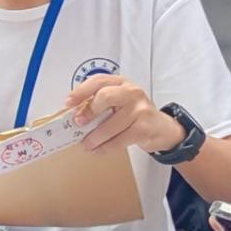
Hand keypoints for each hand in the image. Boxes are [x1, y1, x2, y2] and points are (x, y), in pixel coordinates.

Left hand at [65, 76, 185, 154]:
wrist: (162, 128)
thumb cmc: (134, 113)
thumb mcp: (117, 102)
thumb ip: (98, 102)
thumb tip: (74, 113)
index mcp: (120, 82)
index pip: (98, 81)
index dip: (81, 91)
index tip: (68, 103)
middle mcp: (132, 92)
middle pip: (105, 96)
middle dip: (88, 111)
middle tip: (78, 123)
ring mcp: (140, 109)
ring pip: (111, 124)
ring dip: (95, 137)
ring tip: (86, 144)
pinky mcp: (144, 128)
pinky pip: (120, 140)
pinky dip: (106, 147)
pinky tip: (98, 149)